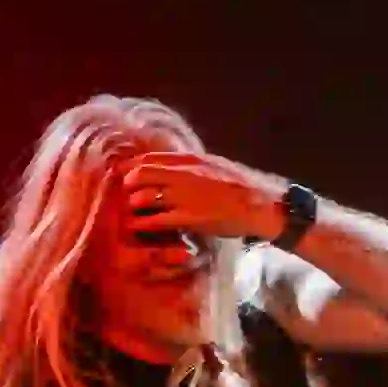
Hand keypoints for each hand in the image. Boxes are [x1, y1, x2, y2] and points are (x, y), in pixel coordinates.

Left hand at [122, 150, 294, 241]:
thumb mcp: (216, 166)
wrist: (262, 205)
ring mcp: (185, 197)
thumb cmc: (242, 187)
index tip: (125, 176)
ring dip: (134, 205)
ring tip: (133, 212)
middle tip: (127, 195)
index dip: (132, 167)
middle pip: (141, 174)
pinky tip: (140, 227)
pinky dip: (144, 224)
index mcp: (190, 160)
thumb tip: (177, 165)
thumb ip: (194, 165)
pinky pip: (156, 220)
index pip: (149, 158)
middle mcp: (183, 175)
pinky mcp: (190, 218)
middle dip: (129, 185)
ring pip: (144, 197)